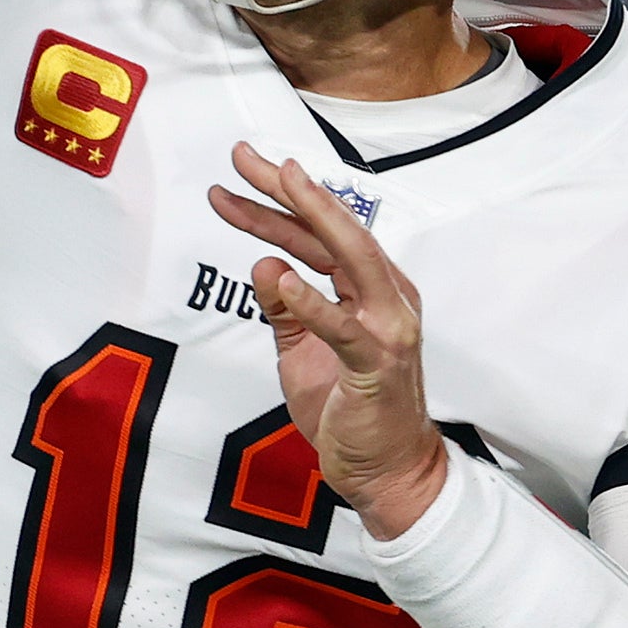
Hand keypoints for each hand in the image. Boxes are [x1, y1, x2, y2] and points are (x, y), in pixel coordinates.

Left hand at [210, 144, 448, 540]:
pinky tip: (280, 276)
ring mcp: (388, 326)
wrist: (388, 472)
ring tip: (276, 184)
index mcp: (370, 289)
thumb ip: (283, 310)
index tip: (239, 173)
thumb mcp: (303, 352)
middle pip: (334, 230)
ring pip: (350, 258)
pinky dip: (311, 300)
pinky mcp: (377, 364)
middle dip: (288, 190)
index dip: (277, 203)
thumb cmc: (351, 409)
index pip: (319, 235)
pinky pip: (342, 326)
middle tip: (244, 156)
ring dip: (311, 218)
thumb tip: (264, 265)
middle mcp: (386, 297)